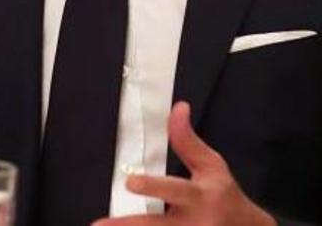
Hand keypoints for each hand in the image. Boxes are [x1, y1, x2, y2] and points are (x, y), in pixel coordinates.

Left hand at [93, 102, 275, 225]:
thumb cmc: (224, 195)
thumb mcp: (212, 166)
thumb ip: (188, 141)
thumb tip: (178, 107)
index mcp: (200, 197)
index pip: (174, 190)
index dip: (153, 187)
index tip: (130, 182)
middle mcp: (193, 223)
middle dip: (127, 225)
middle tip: (97, 225)